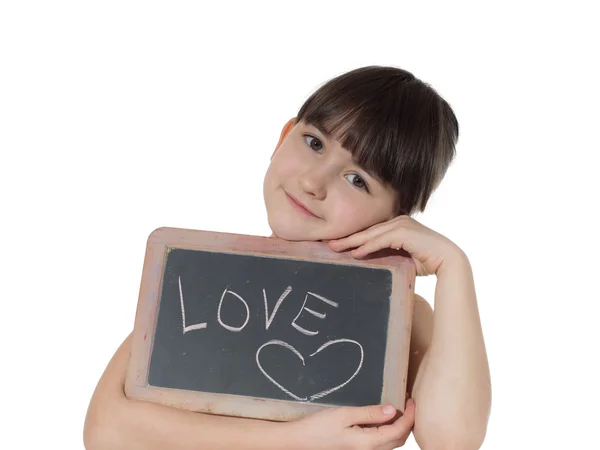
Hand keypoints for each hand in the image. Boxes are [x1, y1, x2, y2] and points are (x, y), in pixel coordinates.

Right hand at [283, 399, 414, 449]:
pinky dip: (387, 431)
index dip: (410, 416)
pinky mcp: (356, 449)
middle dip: (408, 423)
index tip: (413, 400)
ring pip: (390, 443)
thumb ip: (369, 413)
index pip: (399, 431)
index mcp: (368, 443)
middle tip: (409, 403)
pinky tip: (381, 419)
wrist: (298, 442)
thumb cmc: (318, 428)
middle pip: (398, 440)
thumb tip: (392, 410)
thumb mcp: (344, 415)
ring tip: (398, 409)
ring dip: (398, 427)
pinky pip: (379, 443)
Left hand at [328, 215, 463, 276]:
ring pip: (371, 234)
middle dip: (347, 238)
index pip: (371, 231)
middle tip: (329, 244)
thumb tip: (368, 261)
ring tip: (335, 248)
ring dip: (352, 241)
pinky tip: (355, 253)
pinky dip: (367, 247)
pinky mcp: (404, 232)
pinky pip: (380, 240)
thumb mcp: (401, 257)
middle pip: (367, 231)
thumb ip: (387, 255)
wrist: (448, 261)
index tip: (338, 244)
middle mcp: (398, 221)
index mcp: (397, 225)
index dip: (354, 238)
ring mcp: (401, 224)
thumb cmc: (427, 261)